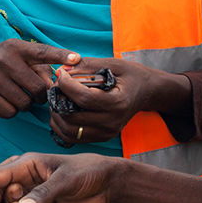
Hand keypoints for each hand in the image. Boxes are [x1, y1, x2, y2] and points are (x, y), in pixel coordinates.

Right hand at [0, 40, 71, 117]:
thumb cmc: (2, 60)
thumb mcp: (19, 54)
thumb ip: (41, 67)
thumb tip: (57, 85)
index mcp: (16, 48)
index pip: (41, 51)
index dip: (60, 55)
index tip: (76, 58)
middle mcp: (3, 60)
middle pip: (37, 88)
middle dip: (40, 95)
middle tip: (35, 93)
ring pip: (24, 103)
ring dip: (26, 104)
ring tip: (19, 95)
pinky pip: (9, 112)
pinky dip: (12, 111)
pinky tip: (7, 101)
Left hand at [48, 57, 189, 144]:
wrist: (146, 93)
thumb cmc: (130, 75)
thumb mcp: (113, 64)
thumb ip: (88, 65)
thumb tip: (63, 69)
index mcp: (117, 102)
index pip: (84, 98)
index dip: (66, 85)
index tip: (60, 73)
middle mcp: (112, 122)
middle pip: (73, 116)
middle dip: (57, 99)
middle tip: (55, 86)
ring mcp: (107, 132)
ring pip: (69, 130)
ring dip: (56, 114)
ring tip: (57, 98)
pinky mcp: (102, 137)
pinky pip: (73, 137)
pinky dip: (61, 126)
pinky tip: (61, 111)